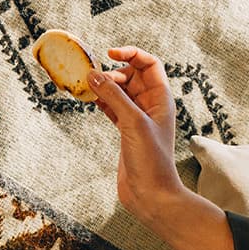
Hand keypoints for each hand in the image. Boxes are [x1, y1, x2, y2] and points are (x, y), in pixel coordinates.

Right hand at [90, 47, 182, 217]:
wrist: (151, 196)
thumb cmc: (151, 160)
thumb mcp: (132, 123)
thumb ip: (113, 96)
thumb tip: (93, 74)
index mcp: (161, 99)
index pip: (149, 64)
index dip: (131, 54)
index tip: (110, 53)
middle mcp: (151, 106)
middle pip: (132, 75)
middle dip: (113, 72)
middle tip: (95, 80)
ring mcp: (137, 119)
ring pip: (119, 92)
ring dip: (104, 86)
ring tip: (86, 86)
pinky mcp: (125, 132)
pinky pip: (112, 107)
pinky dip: (100, 101)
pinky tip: (88, 99)